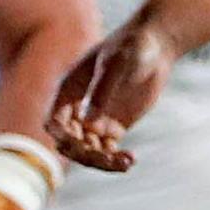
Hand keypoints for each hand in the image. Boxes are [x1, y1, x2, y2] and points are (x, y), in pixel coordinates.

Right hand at [48, 21, 173, 171]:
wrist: (155, 46)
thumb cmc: (132, 47)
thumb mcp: (117, 65)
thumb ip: (102, 91)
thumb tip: (87, 124)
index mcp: (69, 90)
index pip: (54, 123)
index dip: (62, 137)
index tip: (81, 144)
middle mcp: (77, 108)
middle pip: (69, 142)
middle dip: (85, 154)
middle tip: (108, 158)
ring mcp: (95, 120)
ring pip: (88, 151)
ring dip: (102, 162)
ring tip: (126, 162)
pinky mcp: (113, 127)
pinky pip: (108, 151)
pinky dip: (116, 160)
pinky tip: (130, 160)